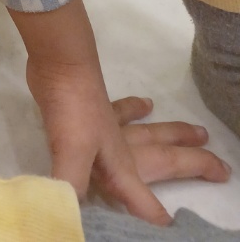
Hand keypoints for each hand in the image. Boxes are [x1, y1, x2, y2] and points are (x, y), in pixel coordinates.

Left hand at [26, 58, 230, 223]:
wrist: (61, 61)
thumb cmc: (70, 110)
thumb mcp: (70, 154)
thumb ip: (71, 187)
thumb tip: (67, 215)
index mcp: (121, 167)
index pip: (144, 203)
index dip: (156, 219)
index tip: (172, 229)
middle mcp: (123, 147)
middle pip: (165, 159)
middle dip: (194, 165)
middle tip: (223, 168)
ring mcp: (111, 124)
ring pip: (151, 133)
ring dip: (175, 134)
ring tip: (199, 133)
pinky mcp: (96, 106)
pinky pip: (122, 111)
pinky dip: (134, 108)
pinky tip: (145, 104)